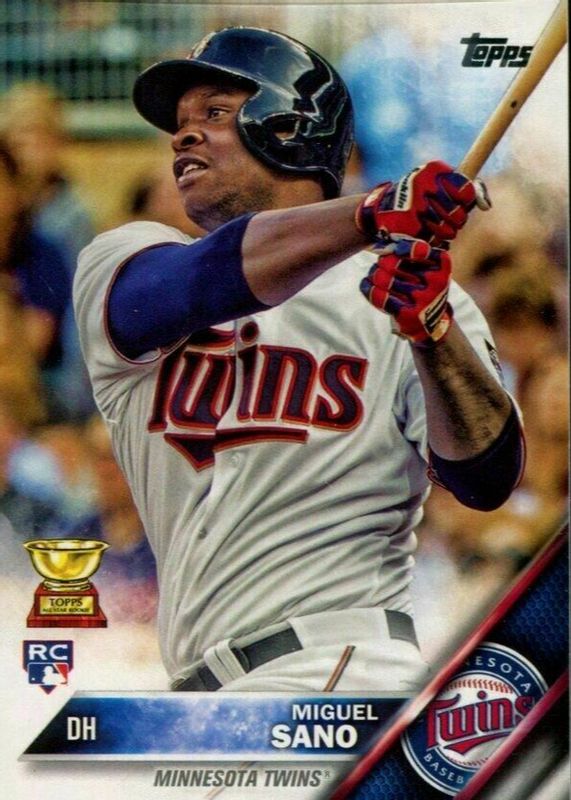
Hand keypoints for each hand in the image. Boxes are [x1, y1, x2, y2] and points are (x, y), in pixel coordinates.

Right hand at [356, 160, 490, 245]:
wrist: (381, 210)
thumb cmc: (420, 198)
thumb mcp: (443, 187)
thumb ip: (470, 191)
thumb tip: (486, 206)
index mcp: (435, 169)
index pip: (466, 191)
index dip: (465, 203)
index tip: (458, 203)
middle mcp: (424, 182)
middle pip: (459, 213)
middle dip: (456, 221)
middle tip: (445, 218)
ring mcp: (414, 203)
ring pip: (448, 229)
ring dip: (445, 233)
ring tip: (434, 227)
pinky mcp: (407, 223)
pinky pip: (433, 239)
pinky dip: (432, 240)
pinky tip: (424, 233)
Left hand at [360, 239, 452, 345]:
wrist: (430, 323)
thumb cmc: (424, 289)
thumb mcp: (430, 270)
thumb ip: (412, 255)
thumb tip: (383, 247)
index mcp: (442, 269)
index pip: (422, 251)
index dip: (405, 248)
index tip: (396, 249)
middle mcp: (435, 284)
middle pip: (393, 264)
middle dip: (382, 262)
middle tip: (382, 264)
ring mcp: (422, 300)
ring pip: (383, 279)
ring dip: (374, 274)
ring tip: (375, 275)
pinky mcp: (407, 314)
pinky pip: (380, 297)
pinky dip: (368, 288)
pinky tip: (366, 283)